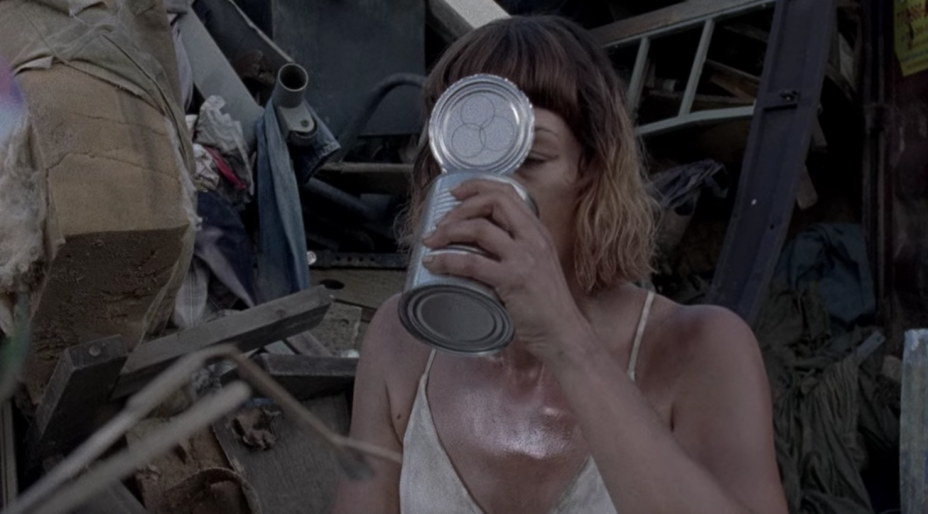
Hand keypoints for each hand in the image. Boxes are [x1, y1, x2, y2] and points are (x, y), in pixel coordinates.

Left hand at [421, 179, 588, 359]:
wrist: (563, 333)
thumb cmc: (547, 305)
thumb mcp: (536, 266)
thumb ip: (515, 250)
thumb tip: (477, 242)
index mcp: (538, 232)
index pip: (508, 192)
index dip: (478, 187)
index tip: (456, 193)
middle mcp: (533, 239)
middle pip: (493, 202)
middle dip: (460, 207)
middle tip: (440, 223)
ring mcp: (524, 258)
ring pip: (479, 229)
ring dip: (448, 231)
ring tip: (432, 242)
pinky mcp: (513, 280)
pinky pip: (472, 263)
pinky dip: (447, 260)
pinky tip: (434, 264)